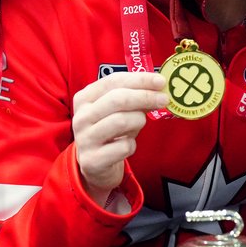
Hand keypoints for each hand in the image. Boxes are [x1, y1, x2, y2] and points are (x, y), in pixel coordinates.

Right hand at [72, 70, 167, 201]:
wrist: (96, 166)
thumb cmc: (111, 132)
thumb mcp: (119, 111)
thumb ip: (135, 98)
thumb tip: (159, 87)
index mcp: (84, 98)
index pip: (113, 81)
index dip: (140, 79)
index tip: (161, 81)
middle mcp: (81, 117)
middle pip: (118, 99)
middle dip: (145, 97)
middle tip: (164, 99)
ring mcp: (85, 139)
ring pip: (121, 121)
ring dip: (139, 121)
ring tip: (140, 123)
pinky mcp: (93, 160)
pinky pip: (124, 147)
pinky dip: (132, 144)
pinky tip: (128, 145)